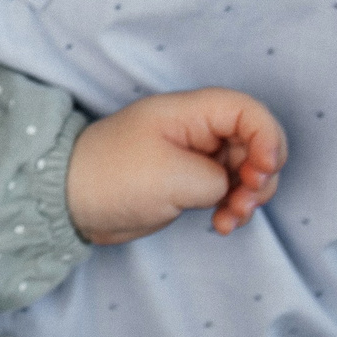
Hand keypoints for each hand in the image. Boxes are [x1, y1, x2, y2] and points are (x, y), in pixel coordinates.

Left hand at [65, 87, 285, 244]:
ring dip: (249, 197)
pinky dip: (233, 206)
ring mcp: (192, 156)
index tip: (263, 170)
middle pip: (253, 142)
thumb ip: (218, 178)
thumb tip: (231, 185)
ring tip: (231, 218)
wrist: (69, 202)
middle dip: (261, 174)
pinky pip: (227, 190)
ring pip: (244, 170)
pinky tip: (223, 225)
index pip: (246, 111)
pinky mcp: (187, 182)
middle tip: (245, 199)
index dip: (267, 137)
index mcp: (188, 113)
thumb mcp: (174, 177)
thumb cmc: (112, 178)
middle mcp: (194, 129)